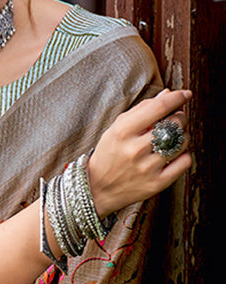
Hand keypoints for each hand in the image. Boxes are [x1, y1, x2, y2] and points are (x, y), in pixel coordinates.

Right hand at [88, 88, 191, 217]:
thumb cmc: (108, 155)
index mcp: (122, 132)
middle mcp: (135, 150)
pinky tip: (172, 155)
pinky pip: (185, 162)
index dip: (177, 98)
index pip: (159, 107)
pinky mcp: (157, 183)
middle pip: (174, 123)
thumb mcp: (116, 129)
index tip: (185, 94)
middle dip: (179, 117)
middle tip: (175, 120)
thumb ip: (141, 110)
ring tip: (171, 139)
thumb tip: (167, 94)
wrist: (98, 189)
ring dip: (182, 136)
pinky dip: (183, 155)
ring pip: (182, 142)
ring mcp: (147, 168)